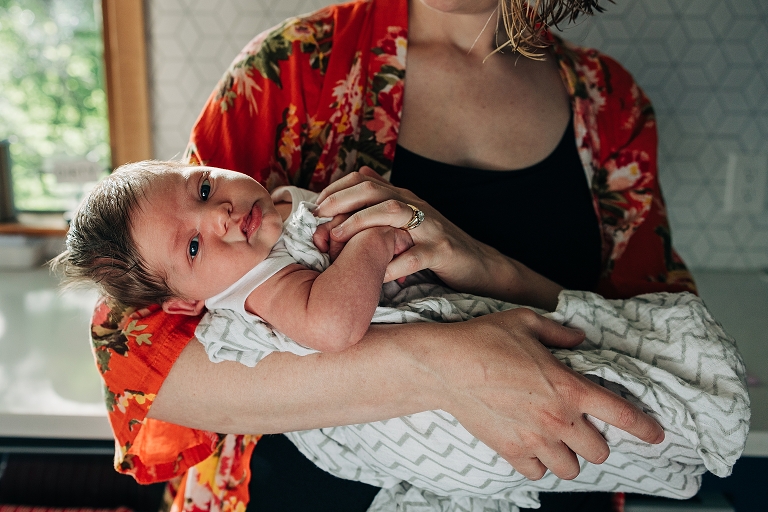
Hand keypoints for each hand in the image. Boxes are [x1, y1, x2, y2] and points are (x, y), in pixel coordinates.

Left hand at [316, 167, 498, 288]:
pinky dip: (391, 265)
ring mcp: (429, 227)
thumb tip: (360, 176)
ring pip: (393, 213)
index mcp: (403, 197)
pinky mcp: (442, 251)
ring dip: (360, 224)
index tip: (315, 206)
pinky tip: (374, 275)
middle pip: (374, 190)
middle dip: (341, 201)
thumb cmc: (435, 244)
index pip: (365, 179)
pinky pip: (414, 256)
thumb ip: (384, 200)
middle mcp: (415, 205)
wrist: (478, 264)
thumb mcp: (409, 218)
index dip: (336, 188)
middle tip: (319, 218)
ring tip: (338, 239)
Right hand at [436, 308, 664, 480]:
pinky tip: (533, 449)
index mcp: (569, 387)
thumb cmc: (484, 339)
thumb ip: (560, 332)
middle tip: (584, 429)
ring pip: (571, 470)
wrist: (445, 366)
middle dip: (598, 443)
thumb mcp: (526, 322)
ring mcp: (533, 440)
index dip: (645, 427)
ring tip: (559, 443)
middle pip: (600, 452)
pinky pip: (537, 475)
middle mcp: (557, 419)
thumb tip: (578, 338)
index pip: (622, 415)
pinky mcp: (510, 451)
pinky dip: (539, 466)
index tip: (656, 434)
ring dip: (570, 458)